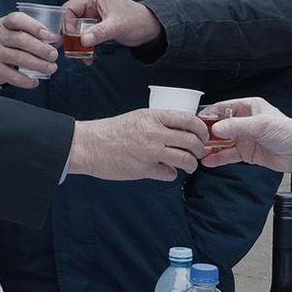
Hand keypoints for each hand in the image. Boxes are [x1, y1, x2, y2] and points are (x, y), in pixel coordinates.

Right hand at [0, 11, 59, 88]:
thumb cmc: (8, 40)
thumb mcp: (17, 30)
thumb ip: (36, 33)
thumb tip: (57, 39)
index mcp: (5, 23)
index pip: (17, 20)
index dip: (33, 26)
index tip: (46, 34)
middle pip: (21, 40)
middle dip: (41, 49)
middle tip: (54, 55)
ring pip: (19, 58)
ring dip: (38, 64)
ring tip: (51, 68)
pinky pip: (12, 76)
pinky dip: (26, 80)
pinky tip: (35, 81)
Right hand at [61, 0, 160, 49]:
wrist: (151, 29)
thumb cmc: (137, 19)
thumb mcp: (117, 26)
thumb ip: (99, 32)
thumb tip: (83, 40)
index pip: (69, 9)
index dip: (65, 25)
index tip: (65, 39)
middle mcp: (91, 5)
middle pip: (71, 21)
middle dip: (72, 37)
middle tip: (72, 50)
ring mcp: (94, 17)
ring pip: (77, 31)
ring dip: (79, 45)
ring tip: (83, 56)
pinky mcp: (97, 27)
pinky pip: (85, 38)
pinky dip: (86, 47)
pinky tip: (90, 56)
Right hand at [66, 108, 208, 180]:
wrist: (89, 145)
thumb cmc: (111, 132)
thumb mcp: (138, 117)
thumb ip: (159, 122)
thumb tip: (182, 130)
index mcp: (153, 117)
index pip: (189, 120)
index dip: (201, 129)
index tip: (202, 136)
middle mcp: (154, 132)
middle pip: (192, 141)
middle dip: (199, 150)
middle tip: (197, 153)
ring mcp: (150, 151)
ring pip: (185, 160)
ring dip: (191, 165)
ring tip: (188, 166)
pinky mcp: (144, 169)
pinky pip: (170, 174)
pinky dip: (172, 175)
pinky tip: (166, 172)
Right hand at [199, 96, 291, 172]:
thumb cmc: (287, 132)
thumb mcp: (260, 125)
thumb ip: (236, 126)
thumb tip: (216, 128)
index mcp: (249, 107)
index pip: (223, 108)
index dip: (209, 114)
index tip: (196, 121)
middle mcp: (245, 121)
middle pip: (220, 125)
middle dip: (207, 133)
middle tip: (194, 139)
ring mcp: (244, 138)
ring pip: (222, 141)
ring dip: (210, 147)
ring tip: (198, 152)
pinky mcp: (246, 153)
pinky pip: (228, 155)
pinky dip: (218, 158)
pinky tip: (208, 161)